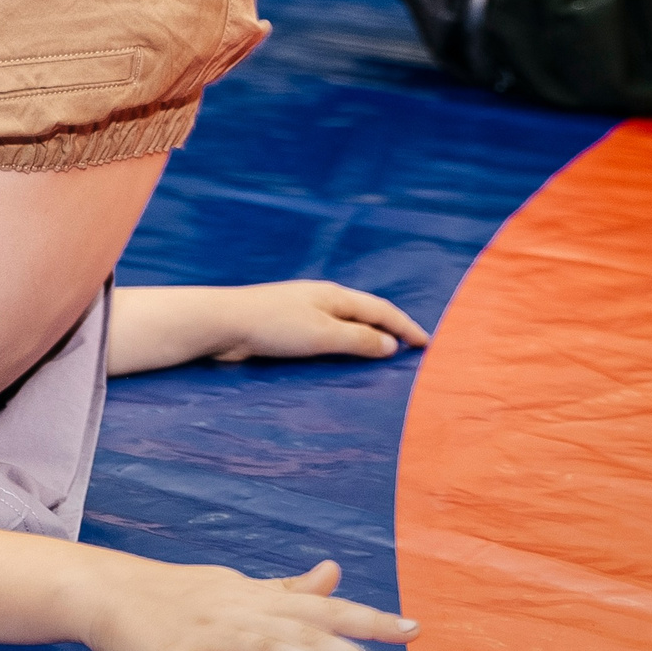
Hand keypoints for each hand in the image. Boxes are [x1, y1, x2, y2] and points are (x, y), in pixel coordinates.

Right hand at [78, 556, 416, 650]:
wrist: (111, 592)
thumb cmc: (182, 595)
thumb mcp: (242, 588)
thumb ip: (291, 589)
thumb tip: (336, 573)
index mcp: (262, 599)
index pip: (325, 610)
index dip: (369, 620)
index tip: (413, 632)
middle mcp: (245, 614)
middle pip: (304, 634)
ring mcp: (213, 637)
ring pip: (266, 650)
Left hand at [211, 280, 429, 361]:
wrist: (224, 323)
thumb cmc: (274, 326)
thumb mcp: (323, 334)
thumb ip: (358, 339)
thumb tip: (390, 344)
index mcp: (335, 295)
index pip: (381, 309)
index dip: (406, 327)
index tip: (427, 344)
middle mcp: (323, 298)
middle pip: (366, 312)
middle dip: (390, 328)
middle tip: (411, 348)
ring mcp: (304, 310)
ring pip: (346, 322)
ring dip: (367, 336)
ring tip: (383, 354)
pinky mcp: (287, 325)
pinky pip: (327, 333)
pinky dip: (344, 342)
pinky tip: (341, 355)